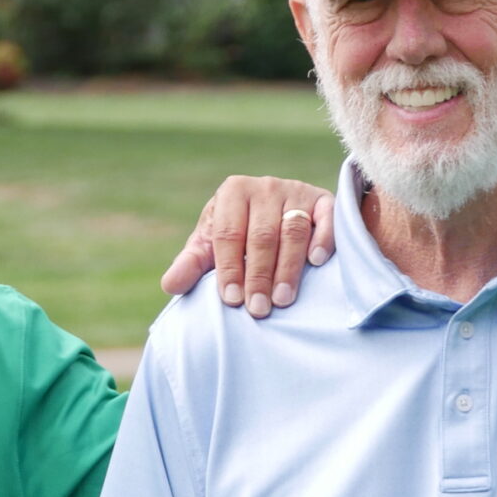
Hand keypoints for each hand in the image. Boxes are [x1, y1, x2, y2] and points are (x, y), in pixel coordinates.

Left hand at [160, 177, 334, 318]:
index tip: (231, 300)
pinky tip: (316, 262)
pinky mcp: (323, 200)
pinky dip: (322, 238)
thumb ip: (192, 264)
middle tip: (258, 309)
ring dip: (288, 267)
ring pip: (293, 230)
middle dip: (258, 275)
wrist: (276, 213)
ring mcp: (296, 190)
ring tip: (283, 300)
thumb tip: (170, 285)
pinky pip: (326, 217)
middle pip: (262, 234)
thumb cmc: (238, 237)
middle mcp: (264, 187)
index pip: (228, 233)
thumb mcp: (211, 247)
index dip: (229, 267)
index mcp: (232, 192)